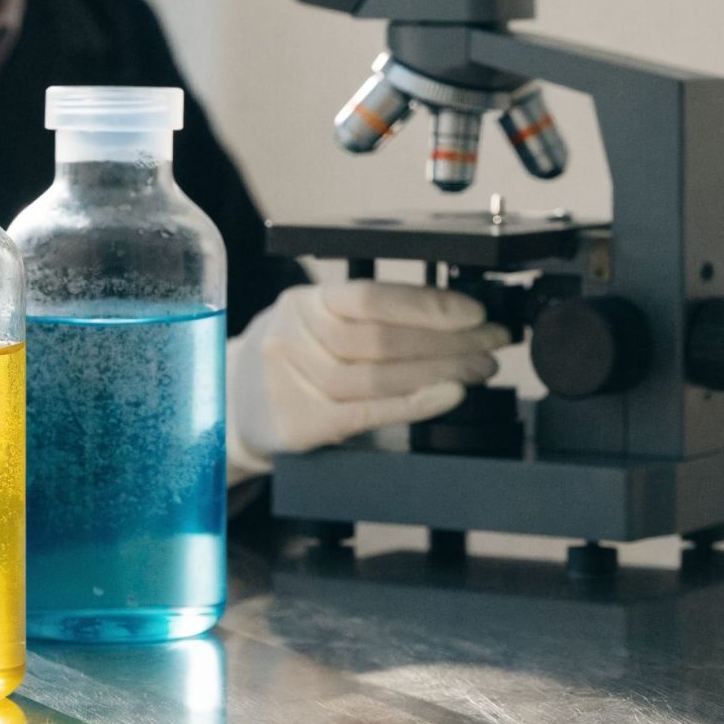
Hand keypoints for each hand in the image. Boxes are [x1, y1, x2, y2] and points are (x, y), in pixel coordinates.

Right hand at [227, 281, 508, 480]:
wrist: (229, 407)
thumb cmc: (291, 360)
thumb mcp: (315, 321)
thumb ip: (370, 317)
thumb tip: (452, 315)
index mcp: (303, 303)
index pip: (372, 298)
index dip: (428, 305)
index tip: (475, 312)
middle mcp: (294, 338)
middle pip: (383, 339)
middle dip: (451, 340)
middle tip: (493, 343)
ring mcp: (294, 384)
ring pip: (380, 376)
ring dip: (442, 372)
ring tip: (480, 368)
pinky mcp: (301, 426)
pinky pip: (368, 413)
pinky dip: (415, 403)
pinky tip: (448, 395)